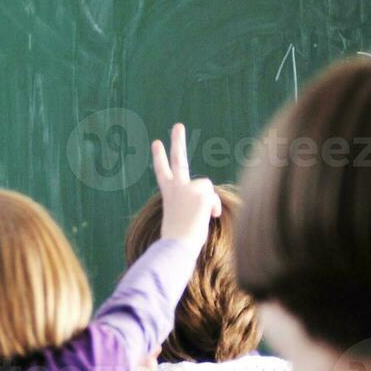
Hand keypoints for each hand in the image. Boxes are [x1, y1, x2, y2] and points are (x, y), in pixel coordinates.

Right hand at [153, 123, 220, 252]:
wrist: (176, 244)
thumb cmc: (178, 238)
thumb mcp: (182, 218)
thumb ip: (193, 205)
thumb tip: (211, 206)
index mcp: (167, 193)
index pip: (162, 171)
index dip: (159, 156)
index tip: (157, 142)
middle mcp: (175, 186)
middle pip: (178, 158)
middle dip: (177, 140)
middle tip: (178, 126)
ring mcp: (187, 186)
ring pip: (205, 187)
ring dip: (207, 202)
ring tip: (199, 216)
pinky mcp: (201, 191)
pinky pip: (213, 198)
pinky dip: (213, 208)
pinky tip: (206, 217)